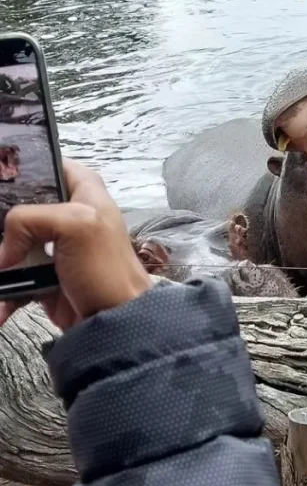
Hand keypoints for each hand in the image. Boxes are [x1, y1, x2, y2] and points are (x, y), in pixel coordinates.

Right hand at [0, 159, 153, 330]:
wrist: (116, 320)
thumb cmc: (109, 269)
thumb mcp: (76, 225)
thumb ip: (31, 218)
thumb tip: (5, 247)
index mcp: (84, 192)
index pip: (50, 165)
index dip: (23, 170)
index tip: (1, 180)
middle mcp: (68, 215)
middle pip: (20, 206)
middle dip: (3, 225)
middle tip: (2, 239)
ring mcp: (54, 247)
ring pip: (11, 244)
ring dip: (2, 262)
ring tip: (2, 271)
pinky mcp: (44, 275)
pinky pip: (13, 278)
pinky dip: (4, 291)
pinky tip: (1, 306)